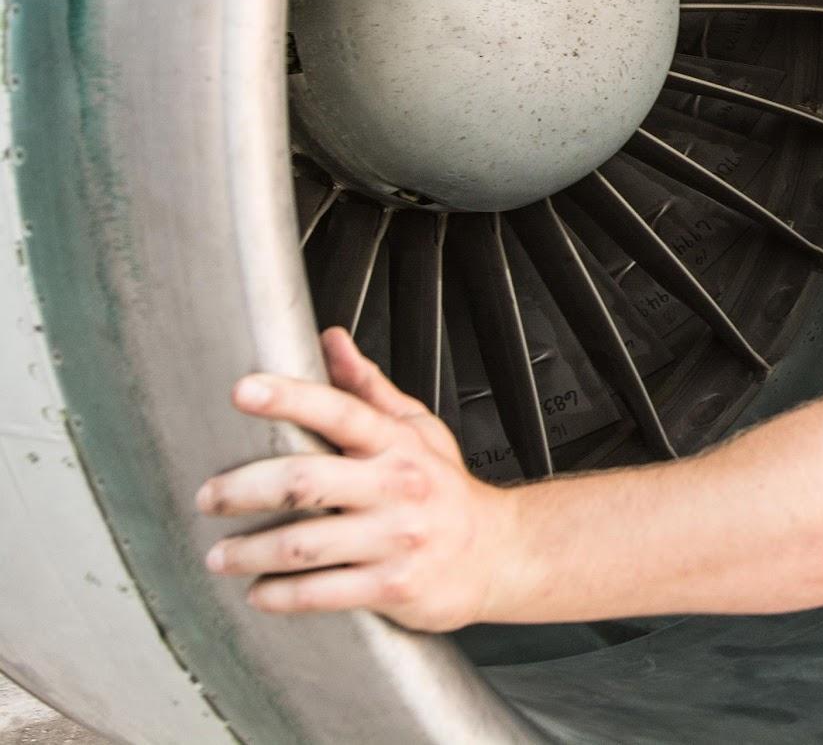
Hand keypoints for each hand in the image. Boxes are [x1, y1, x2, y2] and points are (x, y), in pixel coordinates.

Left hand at [196, 328, 517, 631]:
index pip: (340, 411)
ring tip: (220, 554)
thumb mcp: (418, 430)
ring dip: (249, 552)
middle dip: (243, 490)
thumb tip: (329, 342)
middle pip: (305, 482)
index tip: (242, 391)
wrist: (499, 553)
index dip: (289, 398)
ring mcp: (396, 539)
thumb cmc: (446, 491)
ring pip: (303, 545)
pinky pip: (321, 593)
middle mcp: (397, 487)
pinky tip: (260, 592)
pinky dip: (280, 595)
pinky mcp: (393, 586)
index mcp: (397, 445)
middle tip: (209, 497)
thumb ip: (368, 390)